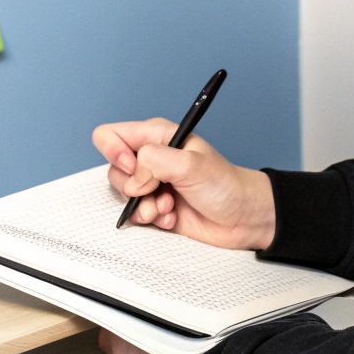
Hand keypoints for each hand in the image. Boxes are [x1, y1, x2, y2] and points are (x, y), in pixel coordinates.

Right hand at [93, 118, 275, 249]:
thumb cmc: (225, 184)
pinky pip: (135, 214)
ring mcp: (152, 184)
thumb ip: (153, 162)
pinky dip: (151, 218)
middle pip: (113, 169)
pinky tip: (172, 217)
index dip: (113, 152)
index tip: (133, 167)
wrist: (243, 218)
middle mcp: (150, 158)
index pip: (110, 135)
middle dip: (132, 186)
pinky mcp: (155, 206)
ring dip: (143, 205)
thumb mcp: (190, 164)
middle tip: (157, 188)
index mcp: (156, 136)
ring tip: (168, 206)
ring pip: (123, 194)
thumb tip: (132, 179)